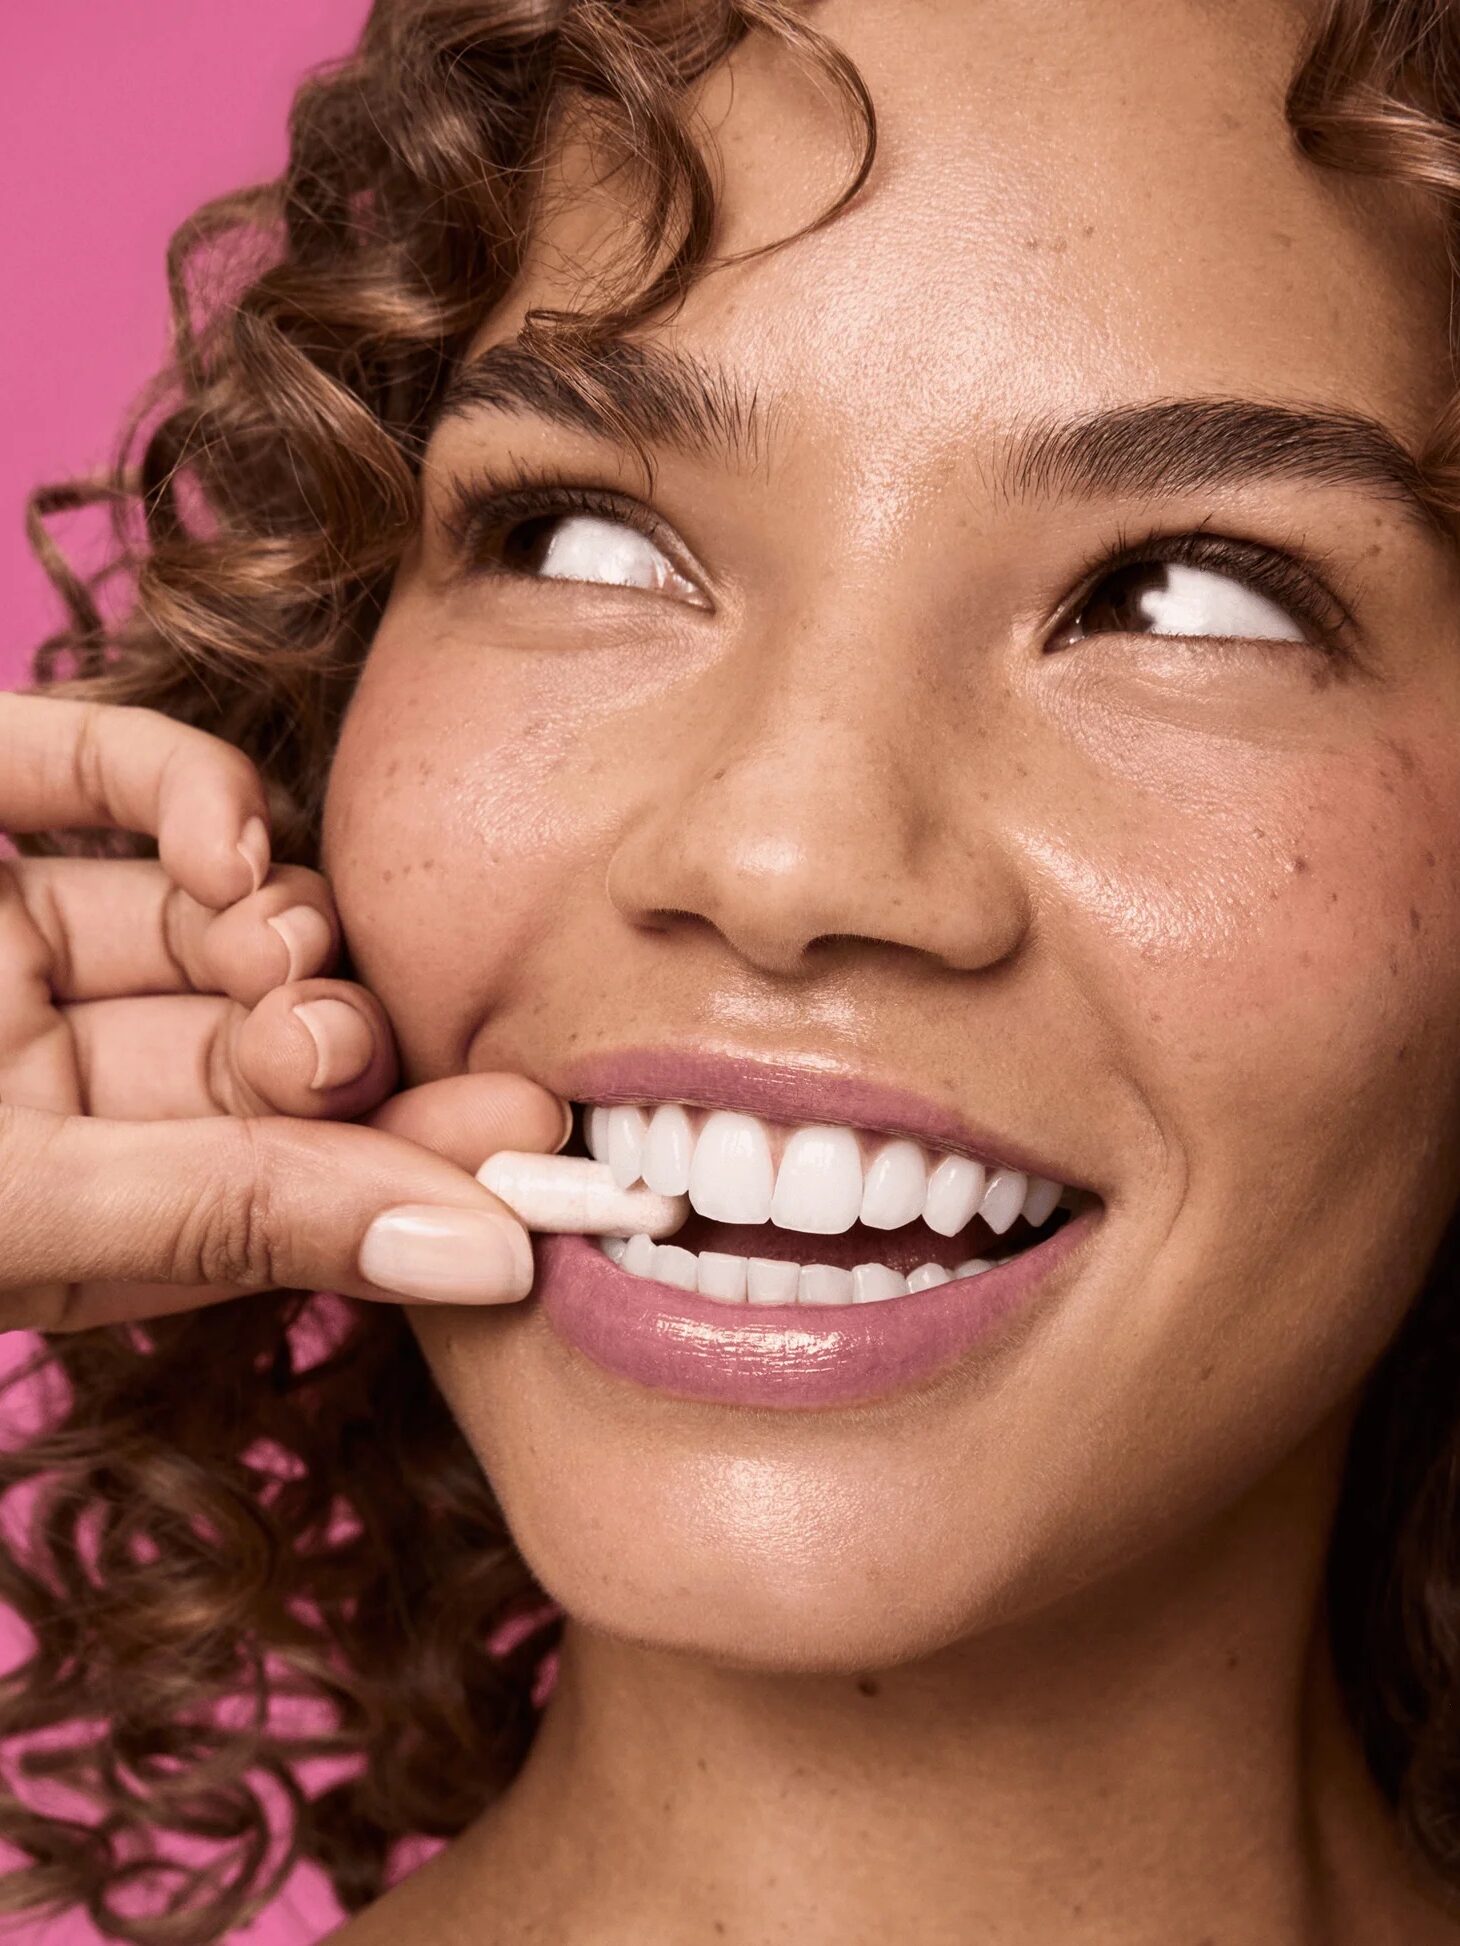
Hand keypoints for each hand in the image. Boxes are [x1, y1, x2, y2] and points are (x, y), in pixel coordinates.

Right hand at [0, 694, 564, 1331]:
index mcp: (57, 1206)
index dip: (419, 1169)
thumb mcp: (15, 1205)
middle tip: (341, 1043)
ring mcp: (18, 935)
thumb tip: (490, 1260)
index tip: (543, 1141)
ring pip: (233, 918)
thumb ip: (238, 1216)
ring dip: (295, 926)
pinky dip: (204, 793)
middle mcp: (48, 1074)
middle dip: (349, 1046)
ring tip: (267, 947)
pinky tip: (227, 848)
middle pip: (273, 1056)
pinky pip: (131, 772)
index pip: (284, 1193)